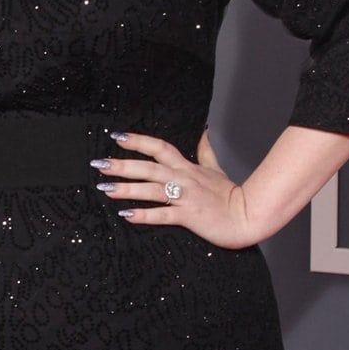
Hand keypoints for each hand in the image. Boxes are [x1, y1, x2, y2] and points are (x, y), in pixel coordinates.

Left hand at [92, 128, 255, 248]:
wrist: (249, 215)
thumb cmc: (231, 196)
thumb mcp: (216, 169)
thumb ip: (206, 151)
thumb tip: (204, 132)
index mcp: (188, 167)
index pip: (160, 147)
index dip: (139, 141)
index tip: (117, 136)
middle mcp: (184, 179)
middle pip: (149, 167)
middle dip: (122, 164)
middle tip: (99, 163)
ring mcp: (186, 198)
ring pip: (152, 189)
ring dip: (127, 188)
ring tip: (105, 188)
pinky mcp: (189, 217)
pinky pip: (163, 215)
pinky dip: (144, 215)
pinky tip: (126, 216)